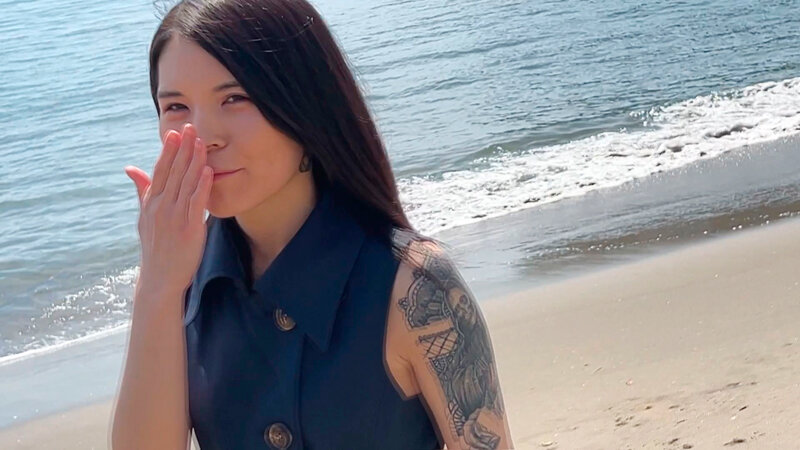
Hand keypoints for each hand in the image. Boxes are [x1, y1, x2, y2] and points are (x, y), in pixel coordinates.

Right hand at [124, 123, 213, 297]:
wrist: (160, 277)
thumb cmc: (155, 246)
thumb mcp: (144, 217)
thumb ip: (142, 190)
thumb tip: (130, 168)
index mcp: (151, 203)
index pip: (160, 170)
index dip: (168, 150)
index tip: (175, 132)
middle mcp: (160, 207)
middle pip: (174, 172)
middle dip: (183, 149)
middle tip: (191, 128)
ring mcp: (174, 217)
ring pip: (186, 183)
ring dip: (194, 161)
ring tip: (202, 142)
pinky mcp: (189, 229)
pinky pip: (196, 203)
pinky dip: (202, 186)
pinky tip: (208, 171)